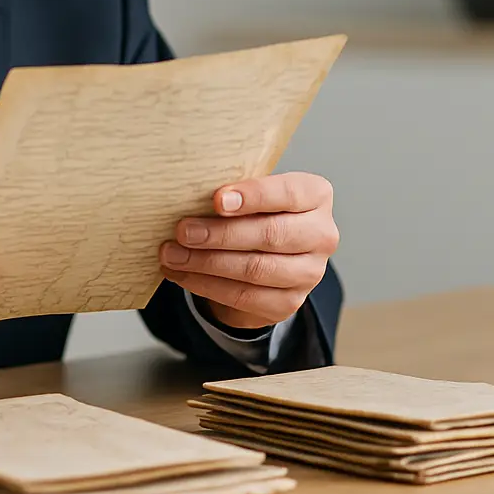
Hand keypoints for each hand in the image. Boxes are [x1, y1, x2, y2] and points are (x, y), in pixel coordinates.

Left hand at [159, 172, 337, 330]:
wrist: (265, 253)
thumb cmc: (254, 211)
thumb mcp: (249, 192)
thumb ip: (231, 191)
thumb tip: (186, 193)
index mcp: (316, 195)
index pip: (288, 194)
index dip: (253, 196)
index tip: (216, 199)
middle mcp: (321, 234)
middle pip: (270, 235)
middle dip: (220, 234)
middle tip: (183, 231)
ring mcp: (309, 273)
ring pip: (255, 269)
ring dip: (207, 262)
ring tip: (172, 254)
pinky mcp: (289, 302)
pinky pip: (244, 296)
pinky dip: (207, 285)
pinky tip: (182, 274)